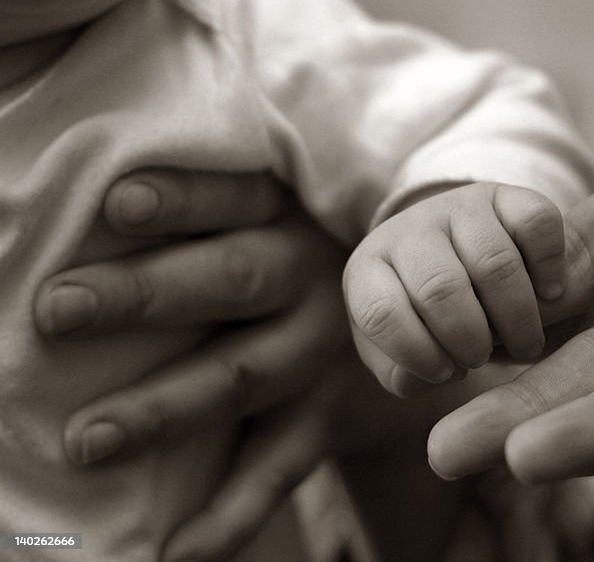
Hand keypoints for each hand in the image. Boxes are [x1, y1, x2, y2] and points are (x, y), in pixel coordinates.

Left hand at [34, 169, 349, 560]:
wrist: (405, 331)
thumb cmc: (295, 260)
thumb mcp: (281, 220)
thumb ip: (215, 218)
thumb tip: (89, 210)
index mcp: (292, 216)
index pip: (236, 197)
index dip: (183, 198)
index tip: (116, 202)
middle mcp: (312, 279)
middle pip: (232, 279)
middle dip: (145, 293)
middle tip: (58, 308)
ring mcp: (322, 353)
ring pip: (242, 377)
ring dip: (164, 409)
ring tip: (85, 440)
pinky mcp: (326, 420)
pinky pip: (278, 470)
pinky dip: (228, 516)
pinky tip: (173, 550)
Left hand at [344, 182, 564, 394]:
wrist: (460, 260)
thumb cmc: (425, 321)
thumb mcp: (399, 354)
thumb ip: (403, 374)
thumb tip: (433, 374)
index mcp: (369, 271)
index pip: (380, 312)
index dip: (417, 353)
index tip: (447, 373)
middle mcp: (410, 230)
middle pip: (441, 288)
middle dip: (471, 339)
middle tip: (486, 359)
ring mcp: (460, 206)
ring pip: (494, 262)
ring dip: (518, 317)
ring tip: (525, 343)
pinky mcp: (508, 195)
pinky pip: (537, 223)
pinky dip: (550, 267)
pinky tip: (549, 294)